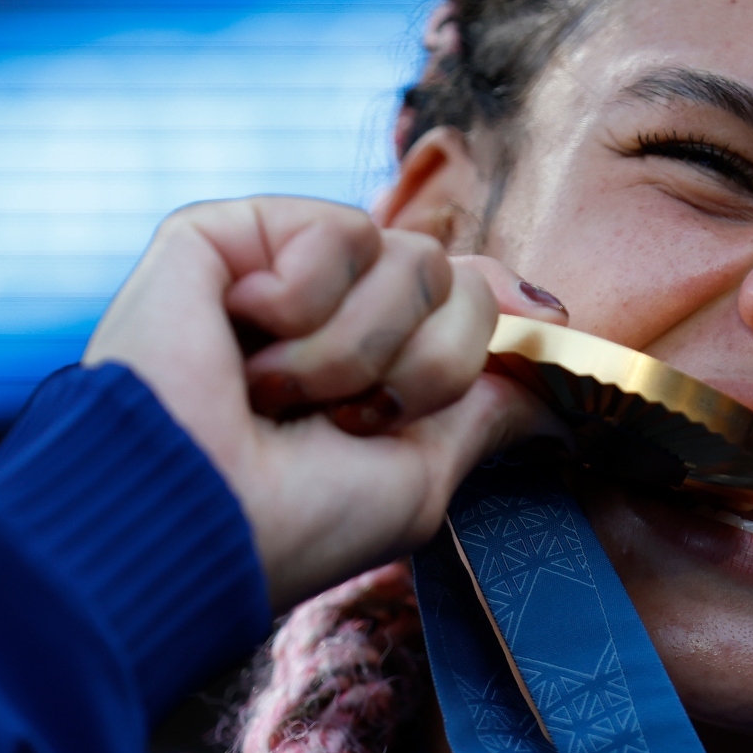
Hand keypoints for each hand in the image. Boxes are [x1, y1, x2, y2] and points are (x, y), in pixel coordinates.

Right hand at [83, 196, 567, 610]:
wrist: (194, 518)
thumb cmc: (294, 522)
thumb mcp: (420, 475)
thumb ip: (485, 403)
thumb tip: (558, 356)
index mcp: (366, 368)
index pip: (465, 301)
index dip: (484, 329)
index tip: (469, 374)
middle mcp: (323, 313)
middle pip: (452, 279)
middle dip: (418, 366)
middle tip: (341, 420)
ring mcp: (274, 269)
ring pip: (408, 256)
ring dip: (354, 351)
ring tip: (277, 396)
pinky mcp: (223, 235)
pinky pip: (339, 229)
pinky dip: (304, 305)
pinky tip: (244, 347)